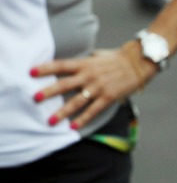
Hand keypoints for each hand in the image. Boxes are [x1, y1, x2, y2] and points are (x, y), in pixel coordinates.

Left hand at [30, 44, 154, 128]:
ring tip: (50, 120)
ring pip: (76, 101)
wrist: (138, 63)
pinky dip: (82, 119)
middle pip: (64, 84)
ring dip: (62, 111)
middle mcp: (89, 75)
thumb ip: (85, 61)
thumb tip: (74, 65)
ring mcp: (98, 87)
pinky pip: (93, 110)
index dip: (45, 68)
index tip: (31, 73)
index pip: (61, 65)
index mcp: (85, 63)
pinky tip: (73, 126)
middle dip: (49, 92)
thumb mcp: (98, 56)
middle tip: (35, 98)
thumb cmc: (117, 59)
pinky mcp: (109, 97)